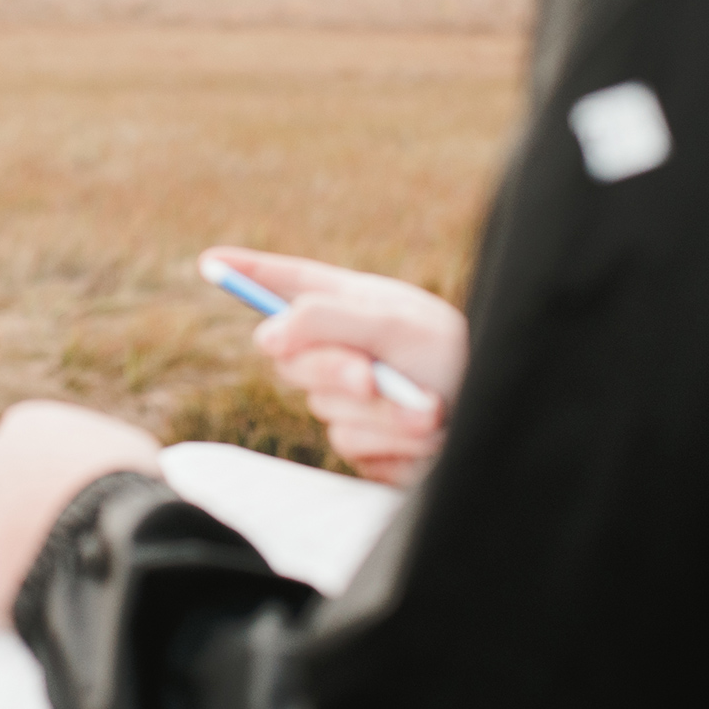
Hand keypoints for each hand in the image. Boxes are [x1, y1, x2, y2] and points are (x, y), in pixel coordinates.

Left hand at [0, 401, 163, 627]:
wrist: (116, 545)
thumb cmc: (130, 497)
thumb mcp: (123, 450)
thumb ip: (88, 455)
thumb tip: (93, 473)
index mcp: (24, 428)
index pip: (18, 454)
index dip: (37, 485)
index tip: (53, 507)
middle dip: (9, 515)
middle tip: (42, 542)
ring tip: (38, 573)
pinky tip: (20, 595)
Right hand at [207, 246, 467, 487]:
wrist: (499, 419)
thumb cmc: (454, 357)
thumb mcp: (393, 324)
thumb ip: (326, 320)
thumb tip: (265, 332)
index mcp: (351, 303)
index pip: (286, 283)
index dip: (246, 273)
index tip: (209, 262)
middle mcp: (343, 346)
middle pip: (292, 357)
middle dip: (335, 370)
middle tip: (373, 379)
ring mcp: (349, 396)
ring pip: (326, 408)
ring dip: (381, 413)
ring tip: (431, 409)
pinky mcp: (363, 440)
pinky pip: (350, 446)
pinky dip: (390, 442)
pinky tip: (425, 435)